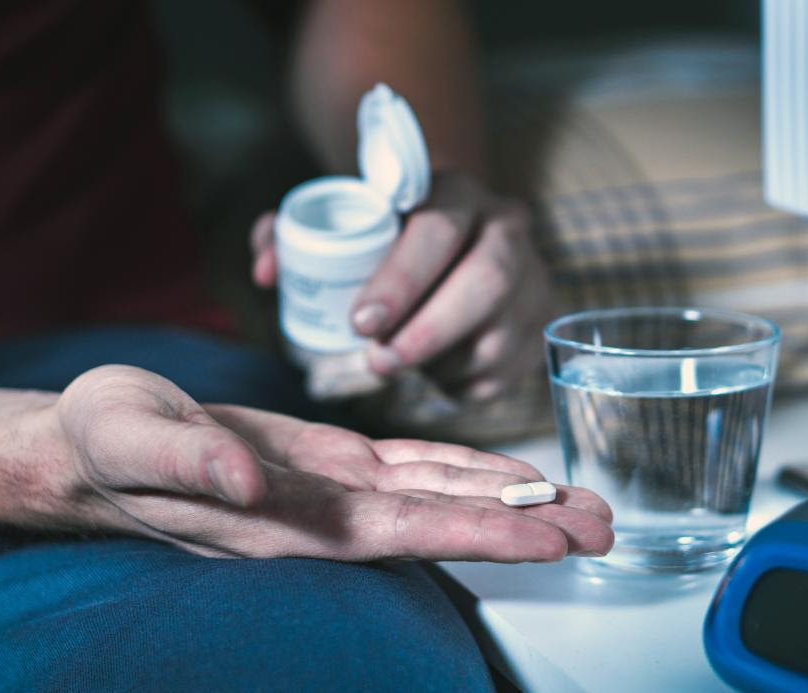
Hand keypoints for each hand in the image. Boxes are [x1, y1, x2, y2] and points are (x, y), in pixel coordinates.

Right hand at [48, 365, 612, 561]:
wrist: (89, 444)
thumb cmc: (102, 441)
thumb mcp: (128, 435)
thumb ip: (188, 460)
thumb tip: (249, 479)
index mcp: (286, 519)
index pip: (401, 531)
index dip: (478, 533)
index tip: (549, 540)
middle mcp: (324, 514)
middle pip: (444, 521)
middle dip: (526, 526)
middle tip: (606, 527)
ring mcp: (332, 489)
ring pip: (441, 494)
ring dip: (514, 499)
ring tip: (582, 505)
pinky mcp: (330, 461)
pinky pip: (412, 467)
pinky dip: (466, 468)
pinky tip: (510, 474)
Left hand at [251, 172, 553, 400]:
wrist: (449, 236)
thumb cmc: (383, 236)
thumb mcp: (340, 222)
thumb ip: (291, 236)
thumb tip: (267, 271)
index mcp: (456, 192)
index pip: (438, 231)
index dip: (401, 280)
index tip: (359, 323)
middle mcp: (507, 227)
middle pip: (486, 281)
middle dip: (428, 331)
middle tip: (377, 361)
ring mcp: (533, 277)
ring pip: (502, 333)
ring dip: (444, 363)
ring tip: (399, 367)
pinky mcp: (540, 324)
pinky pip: (508, 369)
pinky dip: (465, 385)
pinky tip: (435, 375)